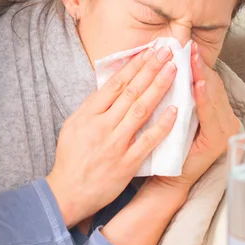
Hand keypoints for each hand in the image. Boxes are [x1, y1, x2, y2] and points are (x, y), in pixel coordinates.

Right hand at [46, 46, 177, 227]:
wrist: (67, 193)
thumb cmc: (71, 158)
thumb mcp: (73, 126)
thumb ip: (93, 106)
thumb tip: (111, 86)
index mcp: (88, 115)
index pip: (114, 84)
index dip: (134, 65)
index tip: (149, 51)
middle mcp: (102, 126)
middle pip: (130, 92)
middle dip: (150, 69)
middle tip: (167, 52)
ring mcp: (116, 144)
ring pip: (141, 110)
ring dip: (159, 88)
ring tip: (174, 71)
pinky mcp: (127, 163)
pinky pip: (148, 140)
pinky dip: (163, 125)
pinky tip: (176, 110)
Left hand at [151, 42, 239, 194]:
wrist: (167, 177)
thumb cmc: (169, 145)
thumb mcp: (176, 113)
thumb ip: (181, 93)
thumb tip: (171, 63)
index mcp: (217, 112)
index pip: (209, 82)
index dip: (198, 64)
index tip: (186, 47)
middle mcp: (227, 119)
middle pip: (213, 86)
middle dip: (199, 66)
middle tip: (188, 47)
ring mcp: (226, 130)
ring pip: (213, 96)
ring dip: (202, 76)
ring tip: (192, 59)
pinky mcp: (218, 141)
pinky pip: (210, 115)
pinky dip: (203, 98)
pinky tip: (197, 84)